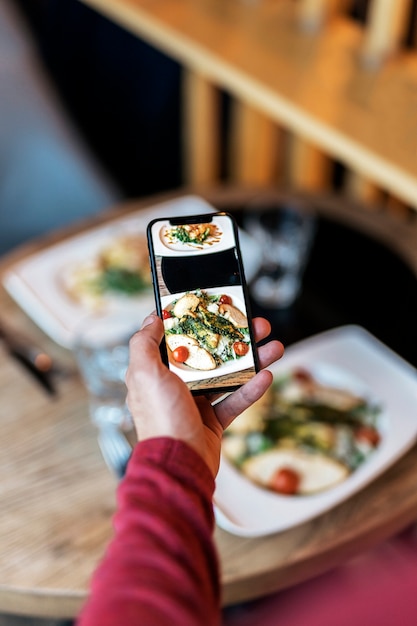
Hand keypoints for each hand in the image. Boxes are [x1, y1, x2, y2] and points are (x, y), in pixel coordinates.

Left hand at [126, 314, 283, 476]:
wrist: (179, 465)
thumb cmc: (160, 418)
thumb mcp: (145, 375)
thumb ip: (144, 345)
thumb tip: (152, 318)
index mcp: (156, 372)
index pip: (176, 340)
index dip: (195, 322)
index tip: (214, 308)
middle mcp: (175, 386)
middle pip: (208, 354)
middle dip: (233, 338)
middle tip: (256, 325)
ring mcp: (195, 403)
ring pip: (227, 375)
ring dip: (251, 360)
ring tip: (273, 346)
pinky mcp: (213, 421)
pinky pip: (235, 401)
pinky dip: (251, 389)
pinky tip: (267, 376)